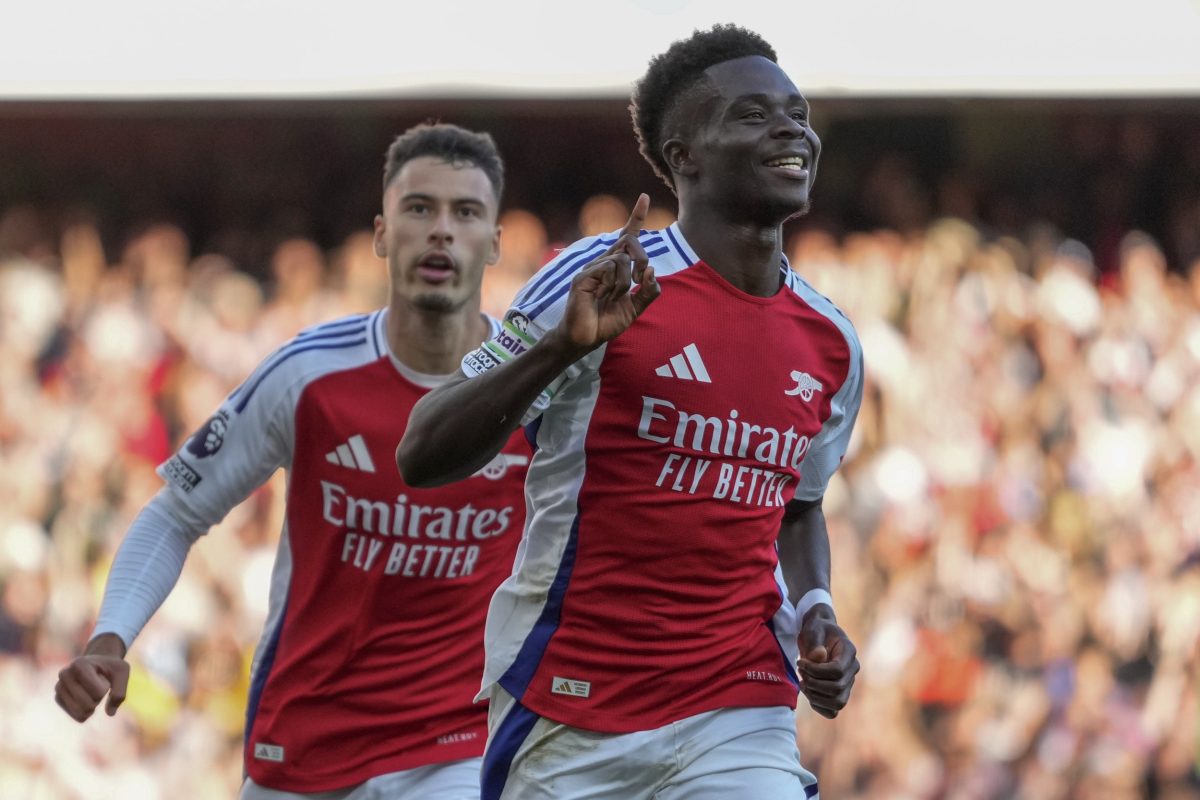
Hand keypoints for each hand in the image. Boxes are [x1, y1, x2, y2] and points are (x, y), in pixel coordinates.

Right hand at [54, 633, 129, 721]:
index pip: (98, 693)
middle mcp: (64, 674)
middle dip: (99, 698)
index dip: (107, 688)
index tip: (103, 676)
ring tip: (91, 690)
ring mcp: (58, 687)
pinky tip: (86, 697)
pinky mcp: (58, 698)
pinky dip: (88, 711)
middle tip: (98, 684)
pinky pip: (78, 716)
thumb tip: (110, 713)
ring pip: (81, 713)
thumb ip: (120, 692)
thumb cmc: (111, 667)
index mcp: (79, 664)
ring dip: (93, 705)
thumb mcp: (122, 672)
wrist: (98, 664)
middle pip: (88, 705)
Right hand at [554, 194, 660, 352]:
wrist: (585, 339)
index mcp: (614, 267)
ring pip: (621, 259)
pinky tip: (604, 295)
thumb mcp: (634, 308)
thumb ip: (647, 292)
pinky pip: (608, 268)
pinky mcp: (583, 276)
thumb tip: (651, 271)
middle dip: (642, 258)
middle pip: (629, 242)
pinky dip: (613, 284)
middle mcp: (603, 263)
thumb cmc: (606, 323)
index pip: (626, 236)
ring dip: (625, 282)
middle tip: (639, 278)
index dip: (636, 217)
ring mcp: (592, 268)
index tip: (644, 197)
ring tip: (614, 297)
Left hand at [797, 606, 858, 718]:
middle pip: (837, 689)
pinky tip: (808, 692)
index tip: (800, 663)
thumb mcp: (812, 630)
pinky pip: (833, 711)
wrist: (818, 635)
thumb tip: (819, 658)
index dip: (815, 670)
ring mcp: (847, 683)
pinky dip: (818, 706)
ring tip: (803, 683)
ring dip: (815, 696)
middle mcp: (852, 669)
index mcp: (849, 652)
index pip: (837, 670)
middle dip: (813, 683)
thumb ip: (815, 642)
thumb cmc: (815, 630)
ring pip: (837, 703)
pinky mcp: (839, 693)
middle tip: (801, 672)